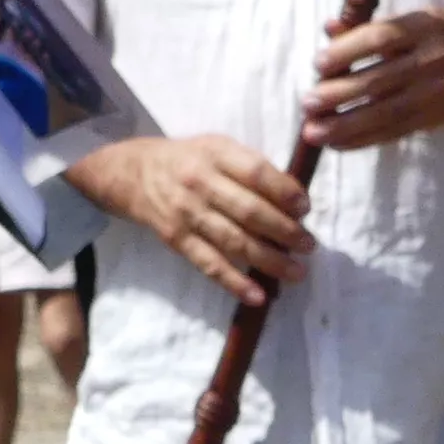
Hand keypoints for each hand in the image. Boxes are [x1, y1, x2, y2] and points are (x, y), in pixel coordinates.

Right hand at [71, 133, 310, 304]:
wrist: (133, 173)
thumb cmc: (188, 159)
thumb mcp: (217, 147)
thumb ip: (251, 166)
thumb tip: (294, 197)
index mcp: (215, 153)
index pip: (256, 172)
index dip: (284, 192)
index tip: (305, 208)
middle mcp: (200, 183)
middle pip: (249, 211)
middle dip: (285, 231)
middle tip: (309, 245)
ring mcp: (187, 214)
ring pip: (234, 242)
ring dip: (270, 260)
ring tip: (297, 271)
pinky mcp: (177, 240)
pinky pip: (209, 265)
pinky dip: (235, 282)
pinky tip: (258, 296)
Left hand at [304, 6, 443, 150]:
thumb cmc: (434, 36)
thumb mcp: (410, 21)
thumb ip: (369, 25)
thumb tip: (329, 28)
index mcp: (424, 27)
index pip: (381, 38)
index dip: (348, 51)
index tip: (318, 63)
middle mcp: (432, 60)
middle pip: (380, 80)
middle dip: (339, 94)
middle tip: (307, 103)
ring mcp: (435, 93)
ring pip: (385, 113)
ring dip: (345, 125)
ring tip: (313, 132)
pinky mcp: (433, 118)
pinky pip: (393, 132)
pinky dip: (362, 140)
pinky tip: (336, 143)